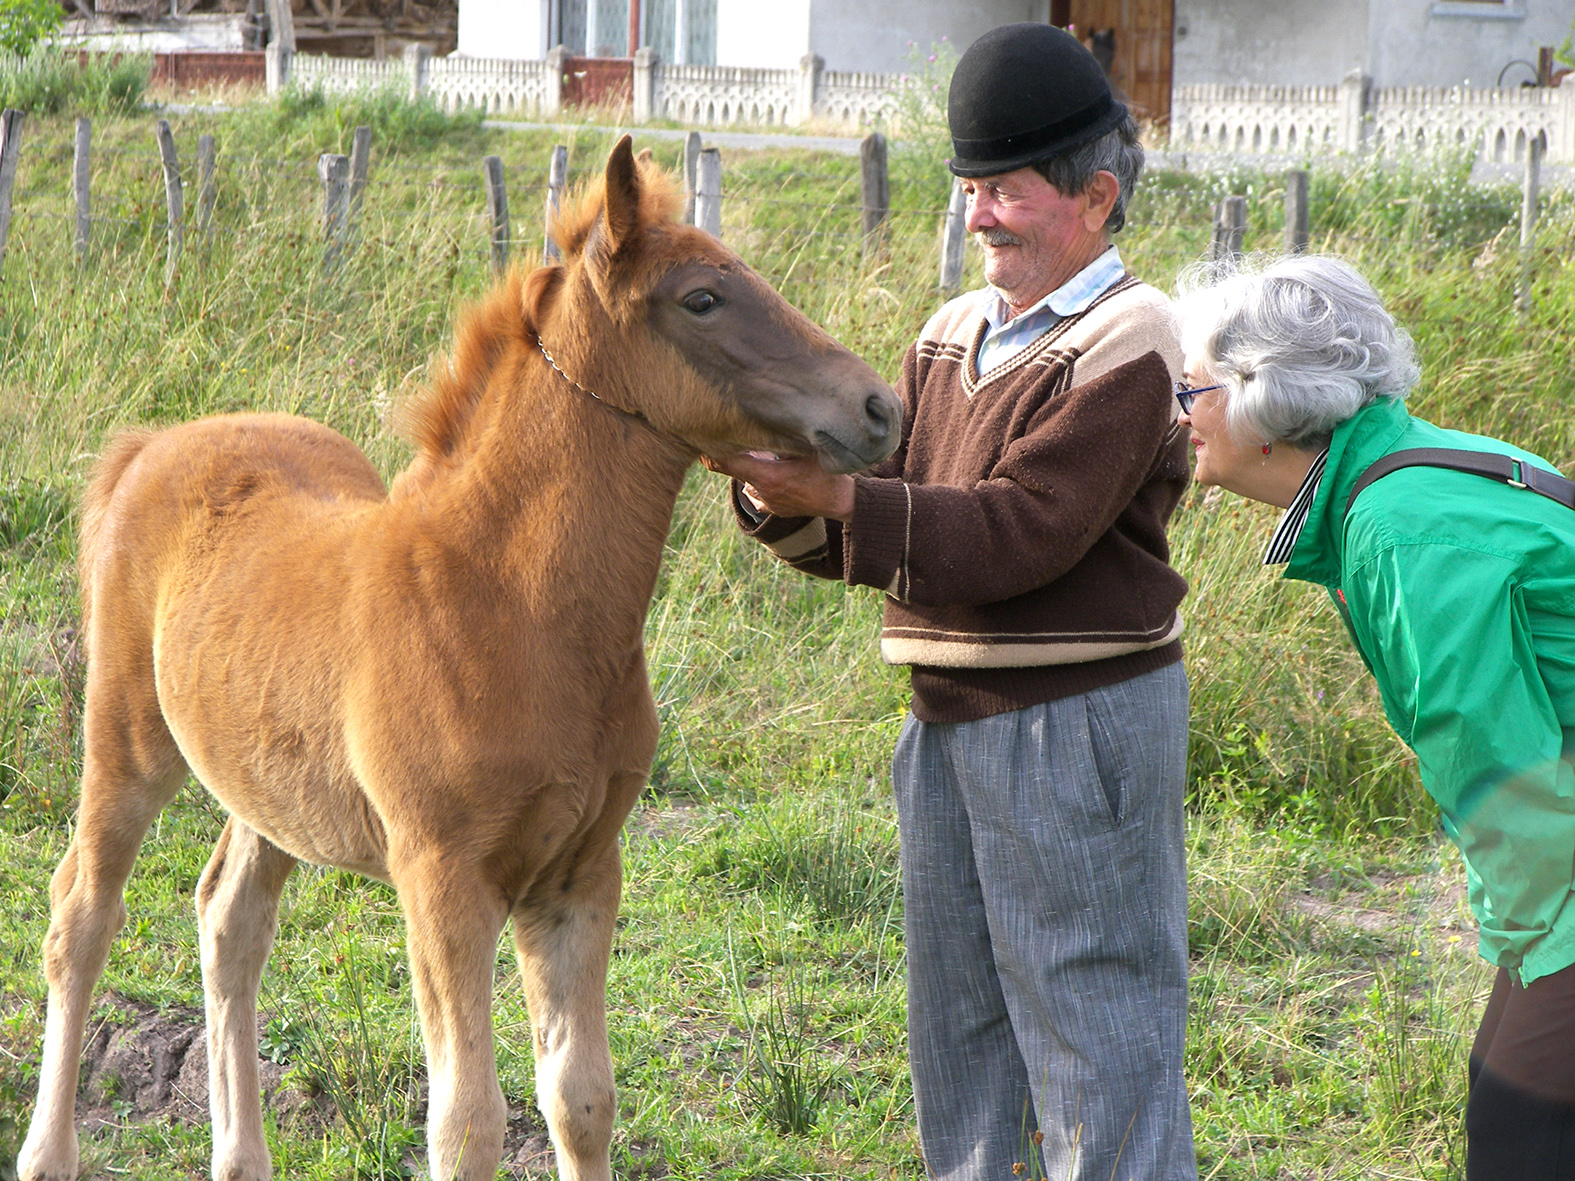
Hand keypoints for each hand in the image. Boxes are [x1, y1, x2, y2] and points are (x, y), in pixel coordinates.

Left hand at [700, 452, 855, 521]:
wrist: (840, 502)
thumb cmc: (826, 472)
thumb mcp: (806, 450)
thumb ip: (783, 439)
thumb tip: (765, 419)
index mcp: (768, 476)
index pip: (729, 463)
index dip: (712, 453)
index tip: (702, 443)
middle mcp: (762, 491)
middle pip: (736, 470)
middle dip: (735, 455)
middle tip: (735, 439)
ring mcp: (767, 503)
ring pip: (747, 481)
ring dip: (751, 469)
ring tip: (766, 458)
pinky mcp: (773, 509)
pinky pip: (758, 493)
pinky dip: (760, 482)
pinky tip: (774, 474)